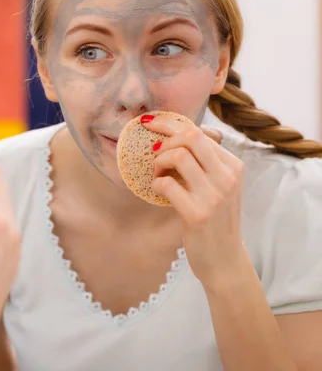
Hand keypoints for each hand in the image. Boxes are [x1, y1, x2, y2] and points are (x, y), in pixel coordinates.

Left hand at [142, 116, 245, 287]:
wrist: (224, 260)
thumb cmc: (215, 219)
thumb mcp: (219, 186)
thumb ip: (204, 162)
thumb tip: (174, 135)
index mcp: (233, 166)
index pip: (199, 132)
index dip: (170, 124)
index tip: (150, 123)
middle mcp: (227, 177)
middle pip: (191, 136)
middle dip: (164, 138)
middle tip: (154, 153)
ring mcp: (214, 196)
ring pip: (179, 156)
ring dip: (159, 161)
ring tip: (158, 173)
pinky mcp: (197, 214)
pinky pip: (167, 184)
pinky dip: (156, 183)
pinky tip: (158, 190)